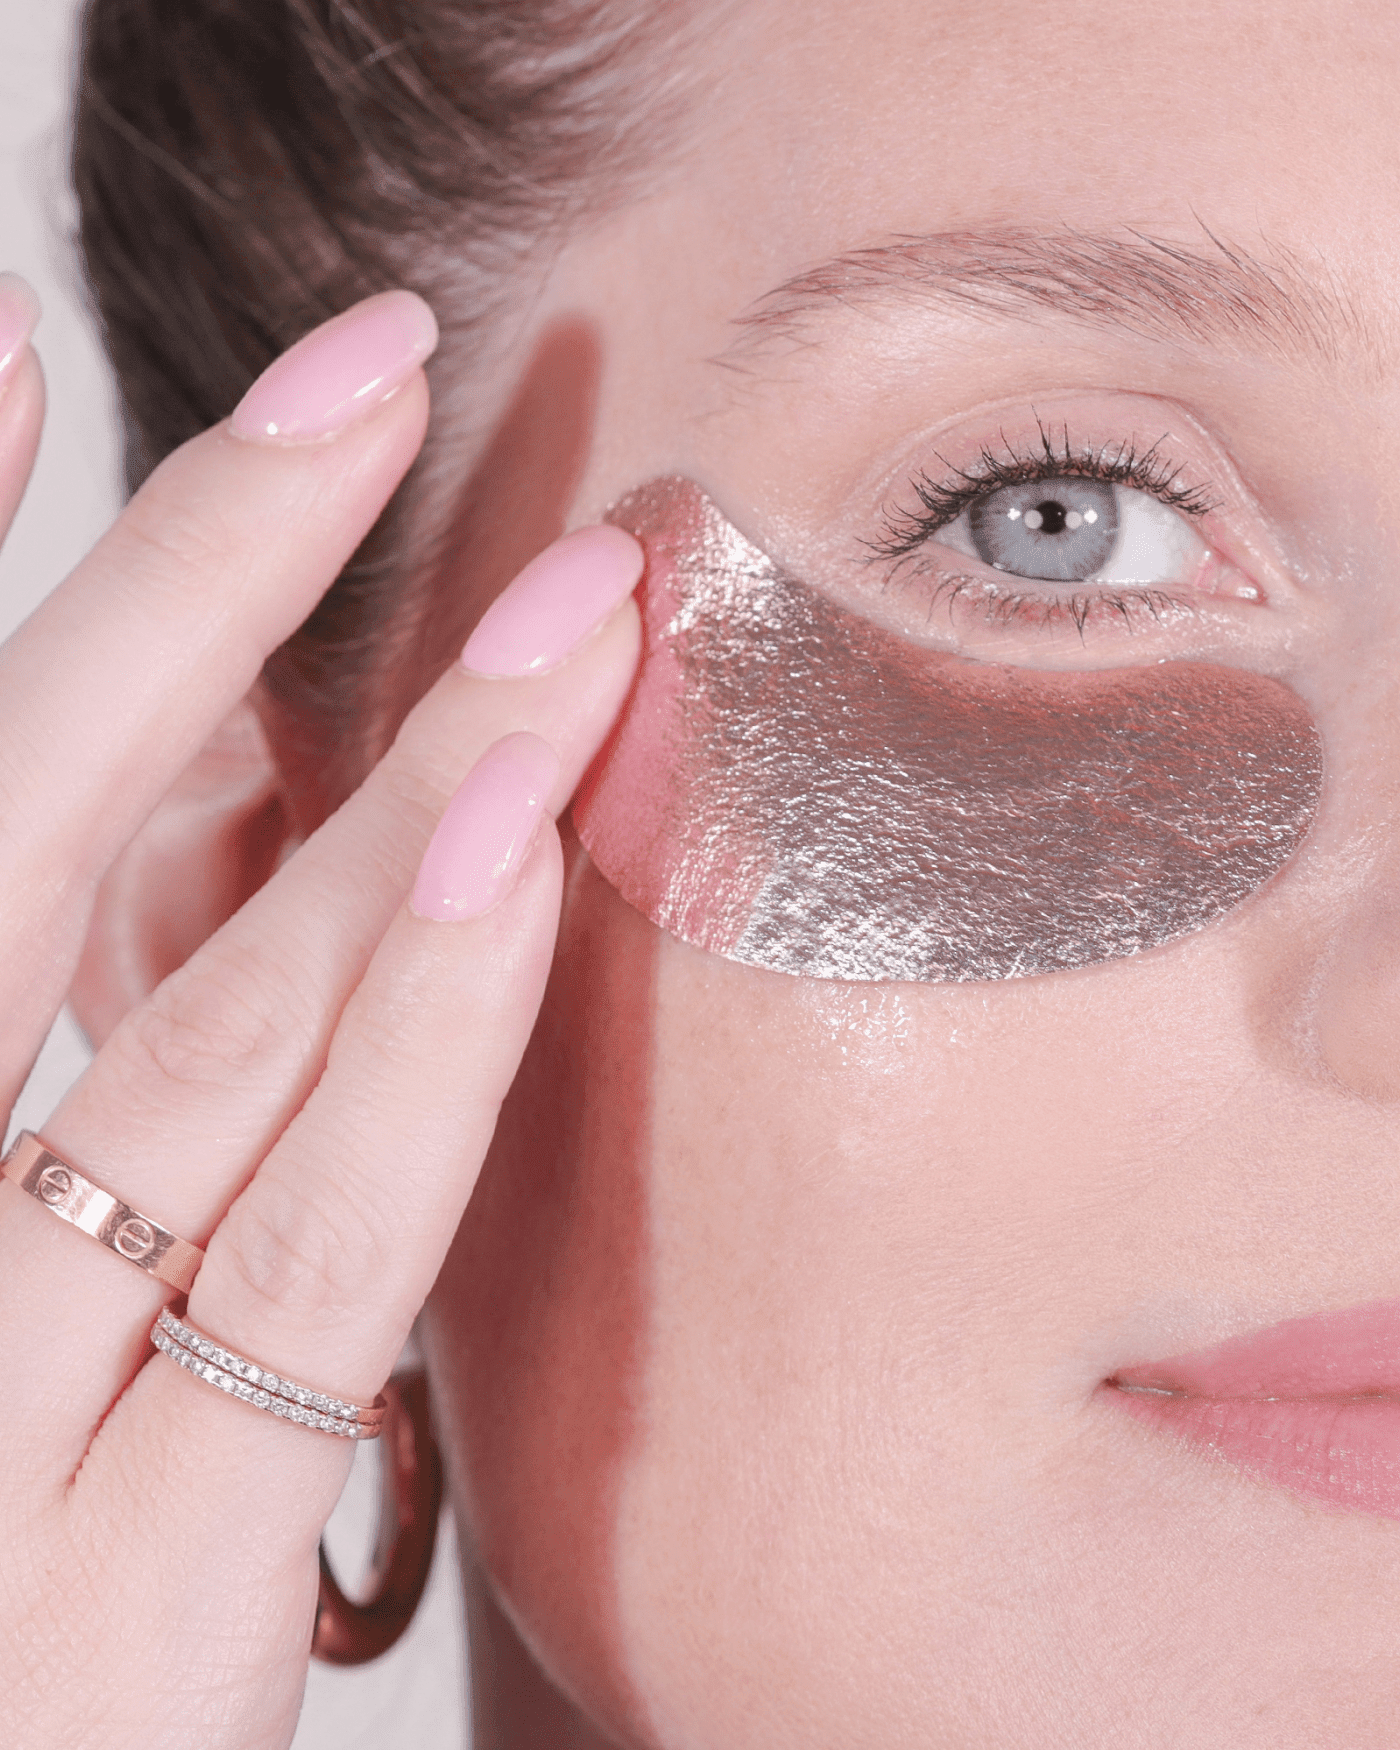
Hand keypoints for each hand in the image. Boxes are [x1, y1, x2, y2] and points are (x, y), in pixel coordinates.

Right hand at [0, 284, 640, 1748]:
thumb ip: (83, 1077)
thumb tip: (172, 854)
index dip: (3, 583)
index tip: (21, 351)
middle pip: (14, 848)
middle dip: (193, 586)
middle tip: (363, 376)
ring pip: (205, 1031)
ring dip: (391, 785)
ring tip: (561, 608)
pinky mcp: (127, 1611)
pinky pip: (311, 1255)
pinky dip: (412, 1041)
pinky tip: (507, 857)